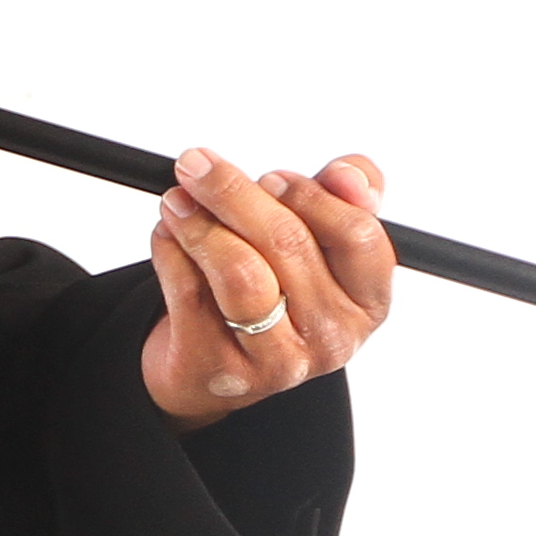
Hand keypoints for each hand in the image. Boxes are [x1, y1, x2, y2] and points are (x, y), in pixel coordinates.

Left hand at [142, 148, 395, 422]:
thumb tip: (347, 175)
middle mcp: (330, 337)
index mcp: (367, 303)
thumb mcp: (318, 242)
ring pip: (239, 271)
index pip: (357, 235)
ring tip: (178, 200)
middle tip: (197, 166)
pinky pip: (189, 292)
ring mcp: (275, 361)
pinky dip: (170, 250)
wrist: (214, 365)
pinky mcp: (218, 369)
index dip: (311, 196)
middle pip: (287, 242)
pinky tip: (167, 235)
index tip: (272, 177)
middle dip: (233, 192)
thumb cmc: (273, 290)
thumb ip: (343, 196)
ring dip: (199, 222)